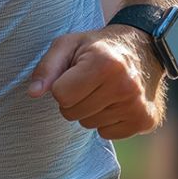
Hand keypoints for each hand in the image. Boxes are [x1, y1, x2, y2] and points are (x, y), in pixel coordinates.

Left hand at [28, 25, 164, 138]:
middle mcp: (124, 85)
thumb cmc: (98, 46)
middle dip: (74, 99)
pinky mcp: (145, 120)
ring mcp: (136, 105)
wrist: (142, 47)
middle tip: (89, 81)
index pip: (61, 95)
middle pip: (72, 114)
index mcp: (104, 63)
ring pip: (89, 125)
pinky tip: (115, 100)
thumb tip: (32, 93)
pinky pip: (107, 134)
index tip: (73, 73)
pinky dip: (106, 120)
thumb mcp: (69, 44)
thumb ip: (47, 66)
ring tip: (103, 88)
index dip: (61, 85)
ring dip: (90, 110)